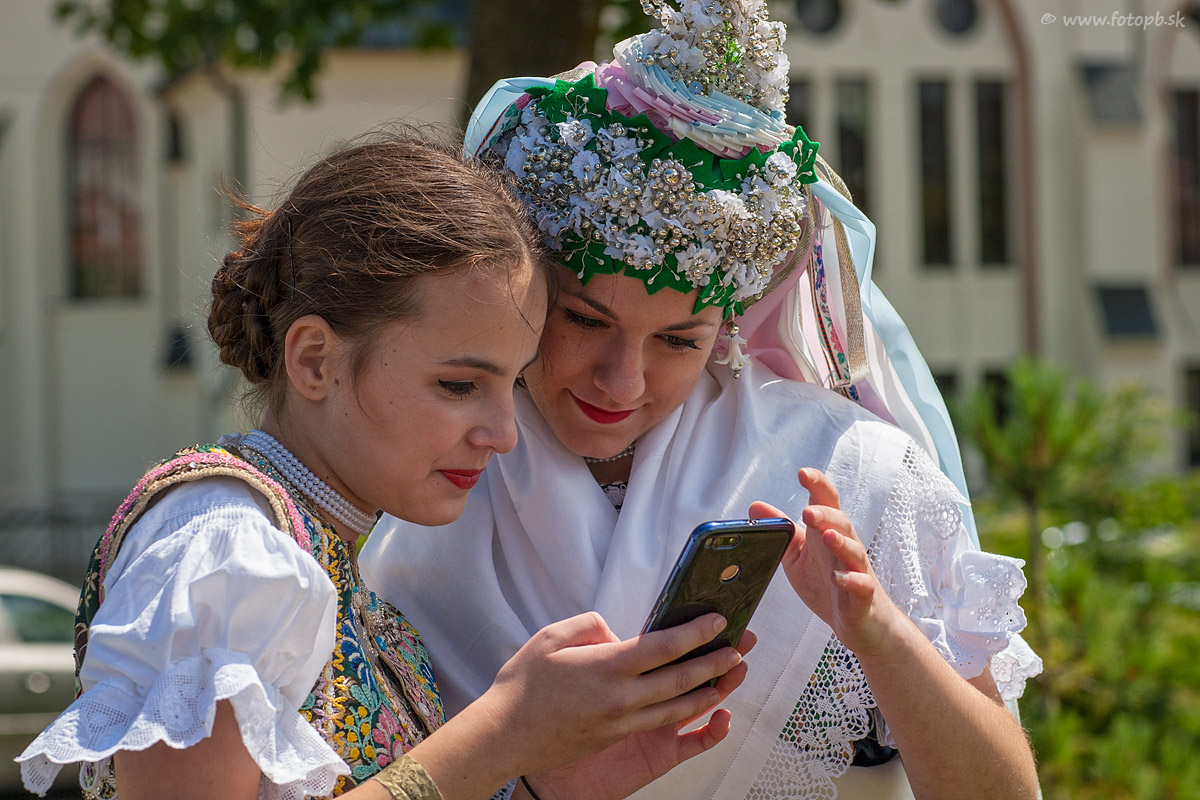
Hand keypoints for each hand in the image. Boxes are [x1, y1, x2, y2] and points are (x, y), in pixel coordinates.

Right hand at [465, 611, 744, 780]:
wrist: (503, 736)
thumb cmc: (522, 684)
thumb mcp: (551, 638)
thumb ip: (589, 626)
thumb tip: (615, 631)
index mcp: (606, 667)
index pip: (663, 646)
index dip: (695, 633)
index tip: (717, 620)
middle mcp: (620, 698)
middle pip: (680, 679)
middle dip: (714, 662)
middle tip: (739, 648)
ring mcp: (619, 723)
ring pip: (677, 707)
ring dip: (708, 691)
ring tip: (729, 677)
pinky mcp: (614, 738)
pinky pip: (659, 725)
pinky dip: (684, 712)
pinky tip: (696, 704)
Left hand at [749, 468, 903, 657]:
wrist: (859, 623)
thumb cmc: (828, 583)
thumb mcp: (797, 555)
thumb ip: (781, 530)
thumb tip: (755, 506)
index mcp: (827, 534)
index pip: (825, 503)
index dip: (817, 485)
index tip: (803, 473)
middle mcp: (844, 548)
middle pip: (841, 523)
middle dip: (825, 514)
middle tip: (807, 511)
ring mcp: (857, 572)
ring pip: (855, 551)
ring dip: (841, 542)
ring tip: (827, 536)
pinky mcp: (864, 597)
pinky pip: (861, 586)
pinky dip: (852, 581)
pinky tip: (840, 578)